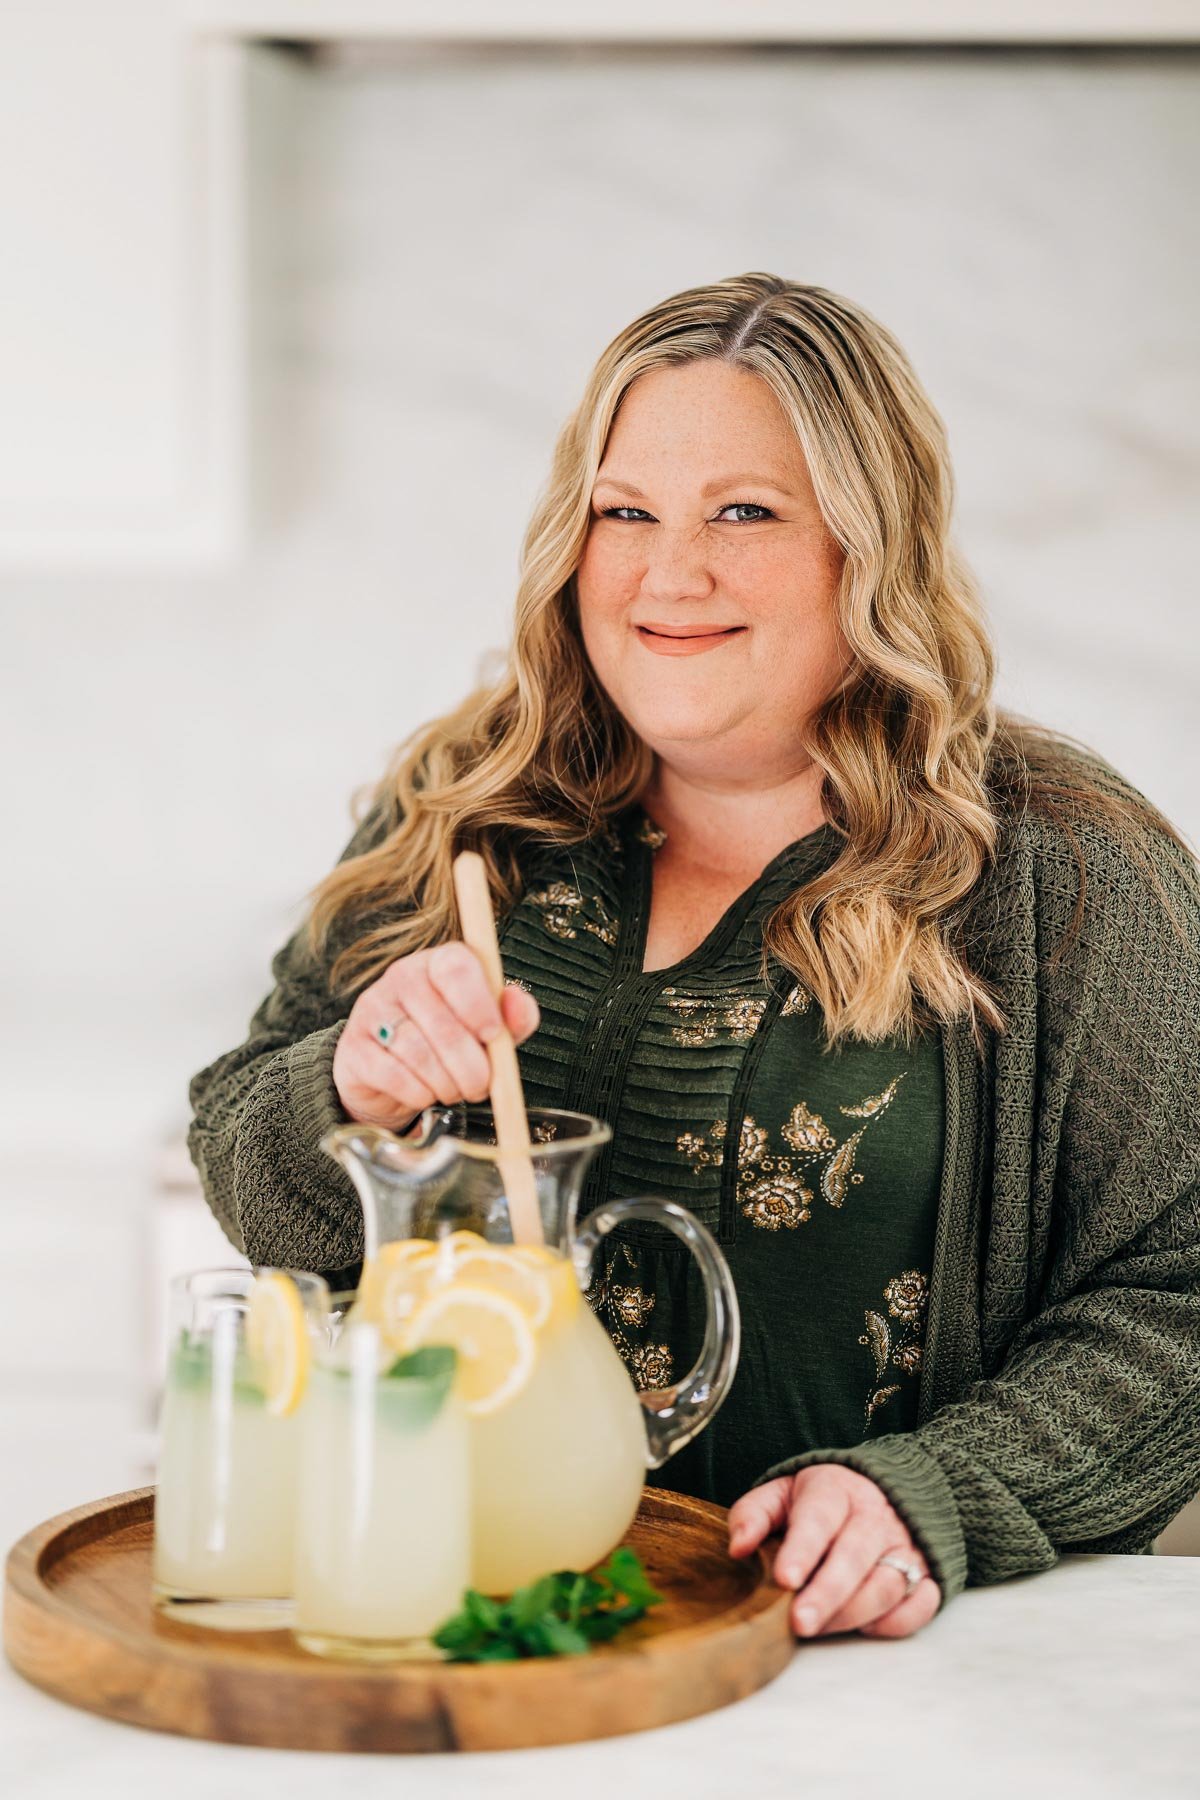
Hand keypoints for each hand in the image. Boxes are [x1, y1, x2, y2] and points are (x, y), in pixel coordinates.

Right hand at [332, 942, 540, 1130]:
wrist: (390, 1073)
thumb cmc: (448, 1041)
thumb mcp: (487, 1026)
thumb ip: (512, 1016)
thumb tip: (518, 1003)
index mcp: (439, 962)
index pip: (457, 968)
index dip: (479, 1006)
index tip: (493, 1037)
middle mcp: (401, 976)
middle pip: (443, 1024)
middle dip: (471, 1067)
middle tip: (480, 1086)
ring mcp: (372, 1009)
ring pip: (419, 1054)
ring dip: (447, 1085)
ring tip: (454, 1090)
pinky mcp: (353, 1047)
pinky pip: (394, 1076)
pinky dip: (418, 1094)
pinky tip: (425, 1094)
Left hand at [727, 1465, 940, 1639]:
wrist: (883, 1491)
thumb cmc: (821, 1501)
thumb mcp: (782, 1493)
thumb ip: (754, 1515)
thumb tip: (737, 1548)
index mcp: (835, 1490)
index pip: (818, 1519)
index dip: (802, 1549)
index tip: (785, 1579)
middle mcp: (874, 1516)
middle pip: (854, 1557)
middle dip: (827, 1594)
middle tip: (800, 1623)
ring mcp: (904, 1546)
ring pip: (886, 1585)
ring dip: (852, 1613)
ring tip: (819, 1629)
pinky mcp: (925, 1573)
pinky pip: (919, 1604)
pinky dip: (895, 1621)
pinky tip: (865, 1627)